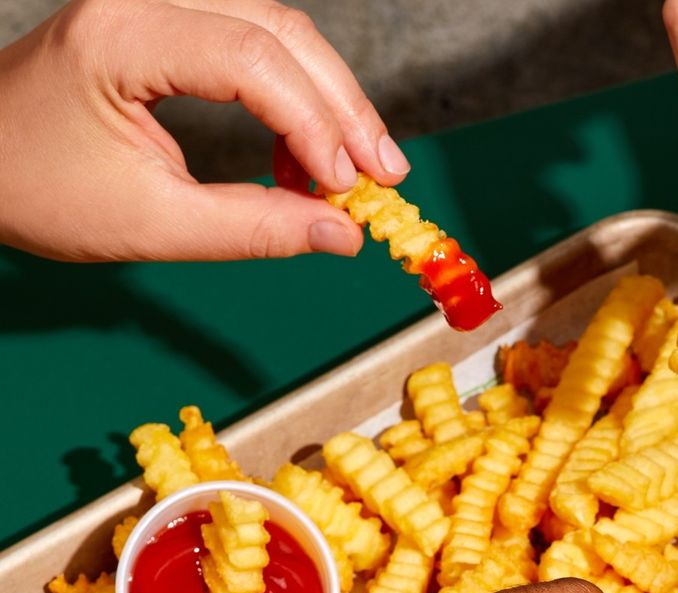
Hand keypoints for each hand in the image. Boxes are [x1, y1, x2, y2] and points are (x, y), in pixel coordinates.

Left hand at [0, 0, 407, 260]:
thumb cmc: (41, 190)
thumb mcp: (152, 225)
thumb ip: (254, 229)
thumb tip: (342, 235)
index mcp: (123, 34)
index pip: (251, 59)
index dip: (315, 124)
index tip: (349, 191)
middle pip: (279, 27)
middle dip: (342, 105)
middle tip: (385, 176)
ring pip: (276, 28)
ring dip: (326, 100)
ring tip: (350, 175)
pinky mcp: (165, 20)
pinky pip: (251, 42)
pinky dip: (292, 97)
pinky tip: (301, 158)